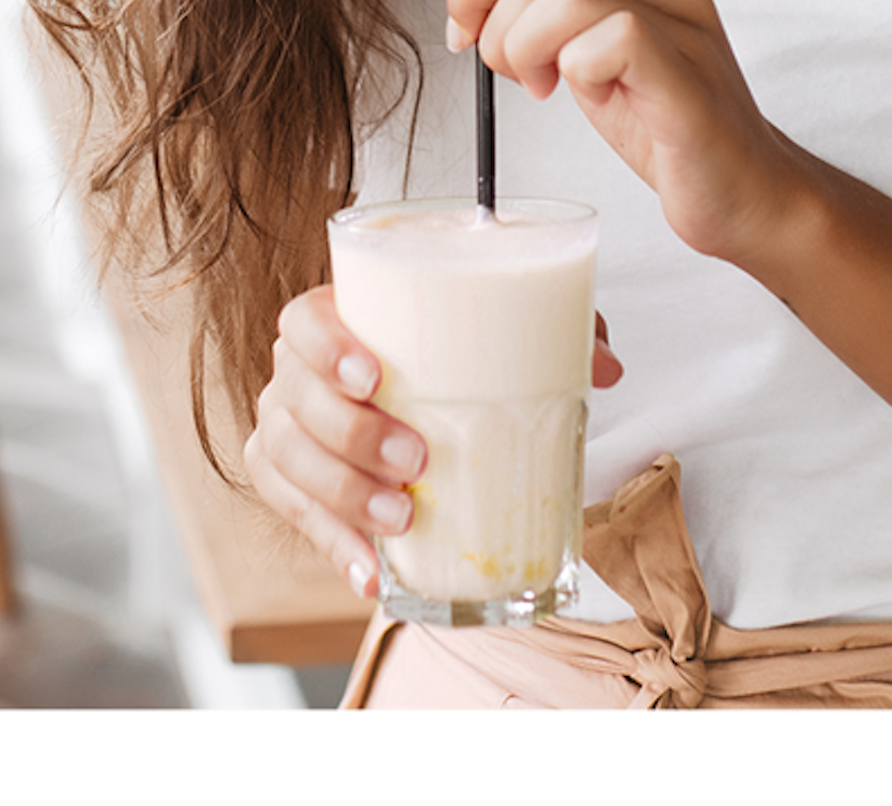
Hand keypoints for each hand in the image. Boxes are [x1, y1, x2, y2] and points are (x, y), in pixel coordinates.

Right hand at [244, 286, 622, 593]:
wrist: (427, 401)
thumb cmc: (457, 357)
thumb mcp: (507, 334)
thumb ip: (557, 333)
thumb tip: (605, 366)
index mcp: (339, 318)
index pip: (303, 320)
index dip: (327, 347)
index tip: (375, 376)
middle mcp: (299, 373)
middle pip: (295, 399)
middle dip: (351, 435)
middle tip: (416, 459)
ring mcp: (289, 430)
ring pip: (286, 460)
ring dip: (342, 495)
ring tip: (401, 518)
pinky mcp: (292, 487)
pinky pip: (297, 518)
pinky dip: (336, 547)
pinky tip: (374, 571)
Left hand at [447, 0, 803, 266]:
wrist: (744, 192)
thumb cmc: (665, 130)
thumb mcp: (583, 63)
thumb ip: (536, 17)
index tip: (466, 37)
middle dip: (495, 25)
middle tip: (512, 76)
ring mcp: (682, 22)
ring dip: (529, 47)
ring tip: (544, 89)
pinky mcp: (687, 71)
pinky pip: (613, 38)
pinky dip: (578, 70)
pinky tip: (592, 98)